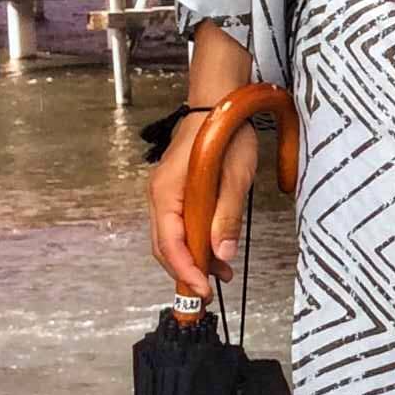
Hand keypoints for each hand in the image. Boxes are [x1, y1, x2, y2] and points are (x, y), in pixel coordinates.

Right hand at [147, 112, 256, 299]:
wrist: (217, 102)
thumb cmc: (224, 132)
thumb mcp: (234, 176)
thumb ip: (226, 216)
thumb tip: (221, 253)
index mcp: (167, 193)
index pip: (169, 243)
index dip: (185, 270)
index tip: (203, 289)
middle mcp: (159, 196)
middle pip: (165, 246)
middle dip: (186, 272)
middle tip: (208, 292)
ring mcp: (165, 194)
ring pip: (171, 238)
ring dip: (193, 259)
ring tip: (220, 273)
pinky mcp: (176, 192)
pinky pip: (179, 224)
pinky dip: (195, 242)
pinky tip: (216, 251)